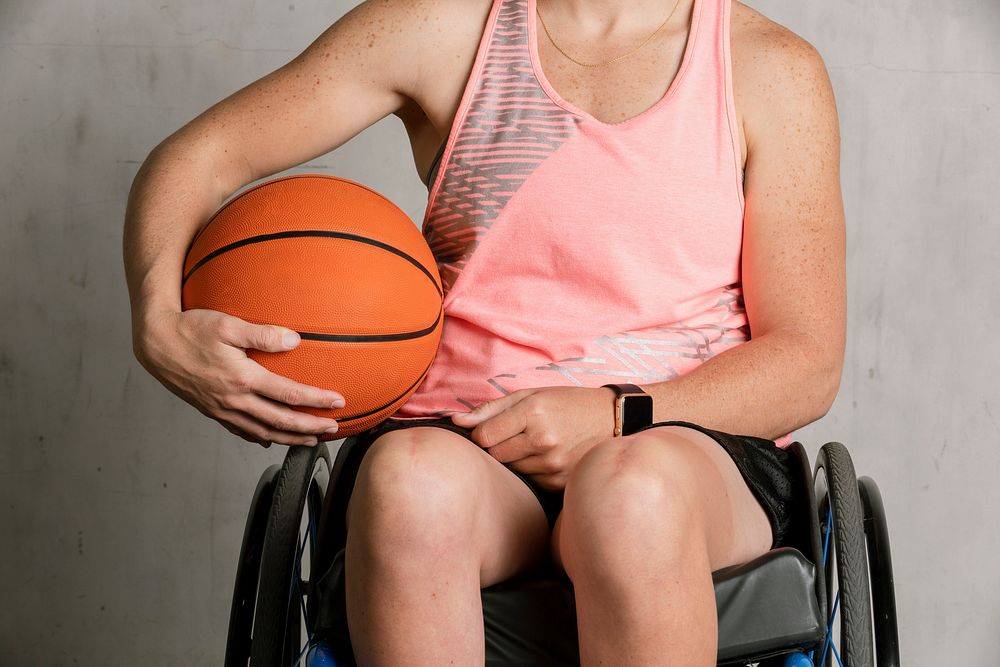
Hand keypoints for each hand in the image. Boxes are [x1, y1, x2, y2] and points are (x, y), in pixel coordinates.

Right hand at [133, 308, 345, 447]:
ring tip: (311, 439)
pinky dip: (259, 437)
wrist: (156, 343)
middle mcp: (234, 399)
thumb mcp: (229, 325)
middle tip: (333, 429)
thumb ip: (263, 334)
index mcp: (242, 378)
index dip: (316, 401)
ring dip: (289, 438)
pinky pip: (240, 430)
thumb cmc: (192, 329)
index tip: (338, 403)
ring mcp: (222, 408)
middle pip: (280, 421)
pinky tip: (269, 439)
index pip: (289, 394)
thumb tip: (294, 341)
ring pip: (262, 431)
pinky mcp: (212, 410)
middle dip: (310, 427)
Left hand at [450, 386, 615, 491]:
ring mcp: (553, 464)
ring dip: (516, 459)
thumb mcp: (531, 395)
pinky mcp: (561, 483)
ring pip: (512, 471)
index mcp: (533, 413)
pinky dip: (533, 471)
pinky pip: (530, 481)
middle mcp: (542, 440)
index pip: (483, 436)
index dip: (482, 433)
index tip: (493, 428)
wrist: (613, 420)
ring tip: (536, 444)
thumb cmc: (568, 404)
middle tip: (517, 435)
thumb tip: (455, 420)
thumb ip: (491, 408)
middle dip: (498, 447)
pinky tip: (548, 457)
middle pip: (494, 456)